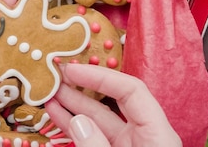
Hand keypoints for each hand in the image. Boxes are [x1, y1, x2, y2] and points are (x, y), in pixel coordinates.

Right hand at [45, 63, 181, 146]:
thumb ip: (98, 146)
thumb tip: (78, 121)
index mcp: (158, 135)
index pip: (131, 91)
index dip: (101, 76)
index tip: (73, 70)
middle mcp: (143, 136)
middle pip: (112, 100)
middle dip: (83, 84)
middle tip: (57, 72)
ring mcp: (127, 146)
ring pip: (97, 118)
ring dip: (72, 103)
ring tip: (49, 89)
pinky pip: (91, 135)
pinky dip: (72, 124)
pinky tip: (55, 111)